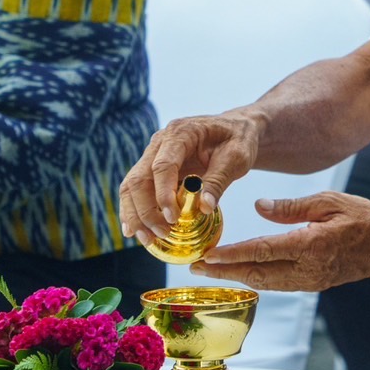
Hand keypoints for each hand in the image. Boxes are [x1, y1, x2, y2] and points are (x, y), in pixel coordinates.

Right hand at [118, 114, 261, 240]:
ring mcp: (153, 155)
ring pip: (131, 186)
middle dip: (146, 210)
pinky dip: (133, 211)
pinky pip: (136, 191)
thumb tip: (204, 207)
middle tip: (162, 233)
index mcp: (181, 133)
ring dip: (135, 215)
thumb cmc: (238, 139)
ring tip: (147, 239)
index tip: (172, 218)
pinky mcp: (153, 169)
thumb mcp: (237, 158)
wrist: (235, 130)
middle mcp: (160, 142)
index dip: (163, 194)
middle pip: (139, 178)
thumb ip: (219, 181)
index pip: (162, 165)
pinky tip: (134, 231)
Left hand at [190, 192, 369, 290]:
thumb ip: (292, 206)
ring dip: (236, 277)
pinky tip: (241, 271)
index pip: (262, 251)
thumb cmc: (366, 219)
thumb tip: (259, 207)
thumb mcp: (330, 201)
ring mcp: (310, 281)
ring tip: (211, 270)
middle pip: (257, 273)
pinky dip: (255, 278)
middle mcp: (308, 269)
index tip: (207, 255)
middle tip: (195, 267)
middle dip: (224, 272)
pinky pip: (278, 284)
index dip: (232, 255)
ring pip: (265, 283)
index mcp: (311, 245)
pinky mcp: (313, 284)